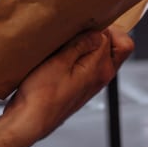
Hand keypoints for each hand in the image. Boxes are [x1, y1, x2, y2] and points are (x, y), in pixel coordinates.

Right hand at [3, 26, 133, 145]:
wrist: (30, 121)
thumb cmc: (41, 96)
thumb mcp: (60, 61)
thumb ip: (82, 44)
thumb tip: (99, 32)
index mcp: (101, 69)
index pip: (117, 38)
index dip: (101, 27)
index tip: (84, 26)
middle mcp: (102, 76)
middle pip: (117, 47)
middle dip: (102, 34)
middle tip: (79, 31)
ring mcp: (93, 82)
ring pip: (103, 54)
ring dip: (88, 44)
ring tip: (67, 43)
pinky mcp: (82, 85)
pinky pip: (90, 63)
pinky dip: (80, 55)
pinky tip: (62, 55)